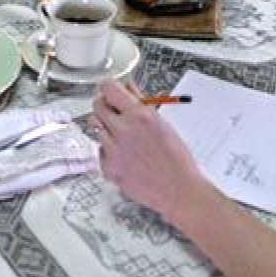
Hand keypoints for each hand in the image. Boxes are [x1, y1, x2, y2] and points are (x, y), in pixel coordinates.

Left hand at [92, 79, 211, 220]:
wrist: (178, 190)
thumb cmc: (176, 159)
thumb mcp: (162, 123)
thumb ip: (141, 103)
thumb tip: (128, 86)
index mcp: (139, 115)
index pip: (108, 88)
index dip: (109, 88)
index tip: (111, 91)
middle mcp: (122, 130)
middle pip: (97, 105)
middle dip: (105, 105)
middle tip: (115, 112)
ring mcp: (113, 150)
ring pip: (96, 127)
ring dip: (107, 127)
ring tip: (123, 137)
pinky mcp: (108, 168)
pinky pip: (100, 150)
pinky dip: (108, 150)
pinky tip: (124, 155)